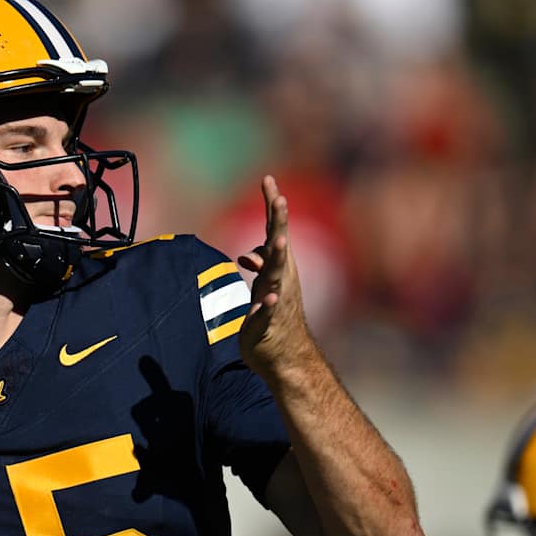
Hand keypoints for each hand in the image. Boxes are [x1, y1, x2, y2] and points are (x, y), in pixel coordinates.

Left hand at [235, 175, 316, 380]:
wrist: (287, 355)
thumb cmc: (274, 318)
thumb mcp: (263, 288)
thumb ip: (259, 267)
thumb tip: (249, 254)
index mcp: (278, 268)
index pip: (274, 231)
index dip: (272, 207)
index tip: (268, 180)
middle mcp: (281, 279)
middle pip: (278, 245)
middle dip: (278, 223)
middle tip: (279, 199)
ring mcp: (277, 301)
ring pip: (276, 276)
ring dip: (276, 259)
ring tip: (277, 242)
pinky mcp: (268, 324)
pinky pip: (268, 313)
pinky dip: (268, 306)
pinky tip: (268, 299)